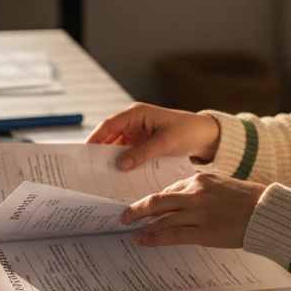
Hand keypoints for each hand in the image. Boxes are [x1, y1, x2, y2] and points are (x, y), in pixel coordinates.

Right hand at [86, 102, 220, 170]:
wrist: (205, 136)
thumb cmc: (187, 131)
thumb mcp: (165, 143)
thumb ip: (142, 153)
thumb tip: (121, 164)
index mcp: (136, 113)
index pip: (109, 125)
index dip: (95, 138)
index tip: (84, 152)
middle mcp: (133, 122)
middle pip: (110, 137)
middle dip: (100, 152)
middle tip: (89, 168)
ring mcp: (137, 134)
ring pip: (117, 147)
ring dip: (112, 160)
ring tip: (101, 175)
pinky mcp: (142, 145)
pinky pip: (128, 154)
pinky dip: (123, 164)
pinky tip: (119, 176)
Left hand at [119, 172, 264, 247]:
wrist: (267, 211)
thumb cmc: (247, 199)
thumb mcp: (221, 185)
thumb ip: (200, 191)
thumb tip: (181, 200)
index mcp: (199, 179)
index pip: (169, 189)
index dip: (153, 199)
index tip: (144, 206)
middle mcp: (195, 194)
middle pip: (157, 200)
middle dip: (137, 208)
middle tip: (123, 215)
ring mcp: (198, 213)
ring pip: (161, 217)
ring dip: (142, 224)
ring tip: (130, 229)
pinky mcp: (203, 232)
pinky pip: (172, 234)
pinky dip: (155, 237)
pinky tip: (144, 239)